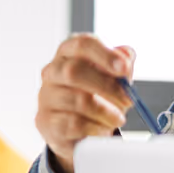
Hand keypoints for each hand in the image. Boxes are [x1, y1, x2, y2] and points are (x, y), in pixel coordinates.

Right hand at [35, 35, 134, 172]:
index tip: (124, 69)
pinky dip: (96, 127)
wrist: (79, 128)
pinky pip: (73, 123)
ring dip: (106, 112)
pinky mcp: (45, 120)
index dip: (105, 54)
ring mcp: (46, 96)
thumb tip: (126, 55)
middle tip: (128, 101)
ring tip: (118, 119)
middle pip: (74, 71)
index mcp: (70, 53)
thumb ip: (122, 65)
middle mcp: (53, 71)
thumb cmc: (98, 94)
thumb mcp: (115, 77)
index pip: (82, 43)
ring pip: (77, 100)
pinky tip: (103, 129)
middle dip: (108, 87)